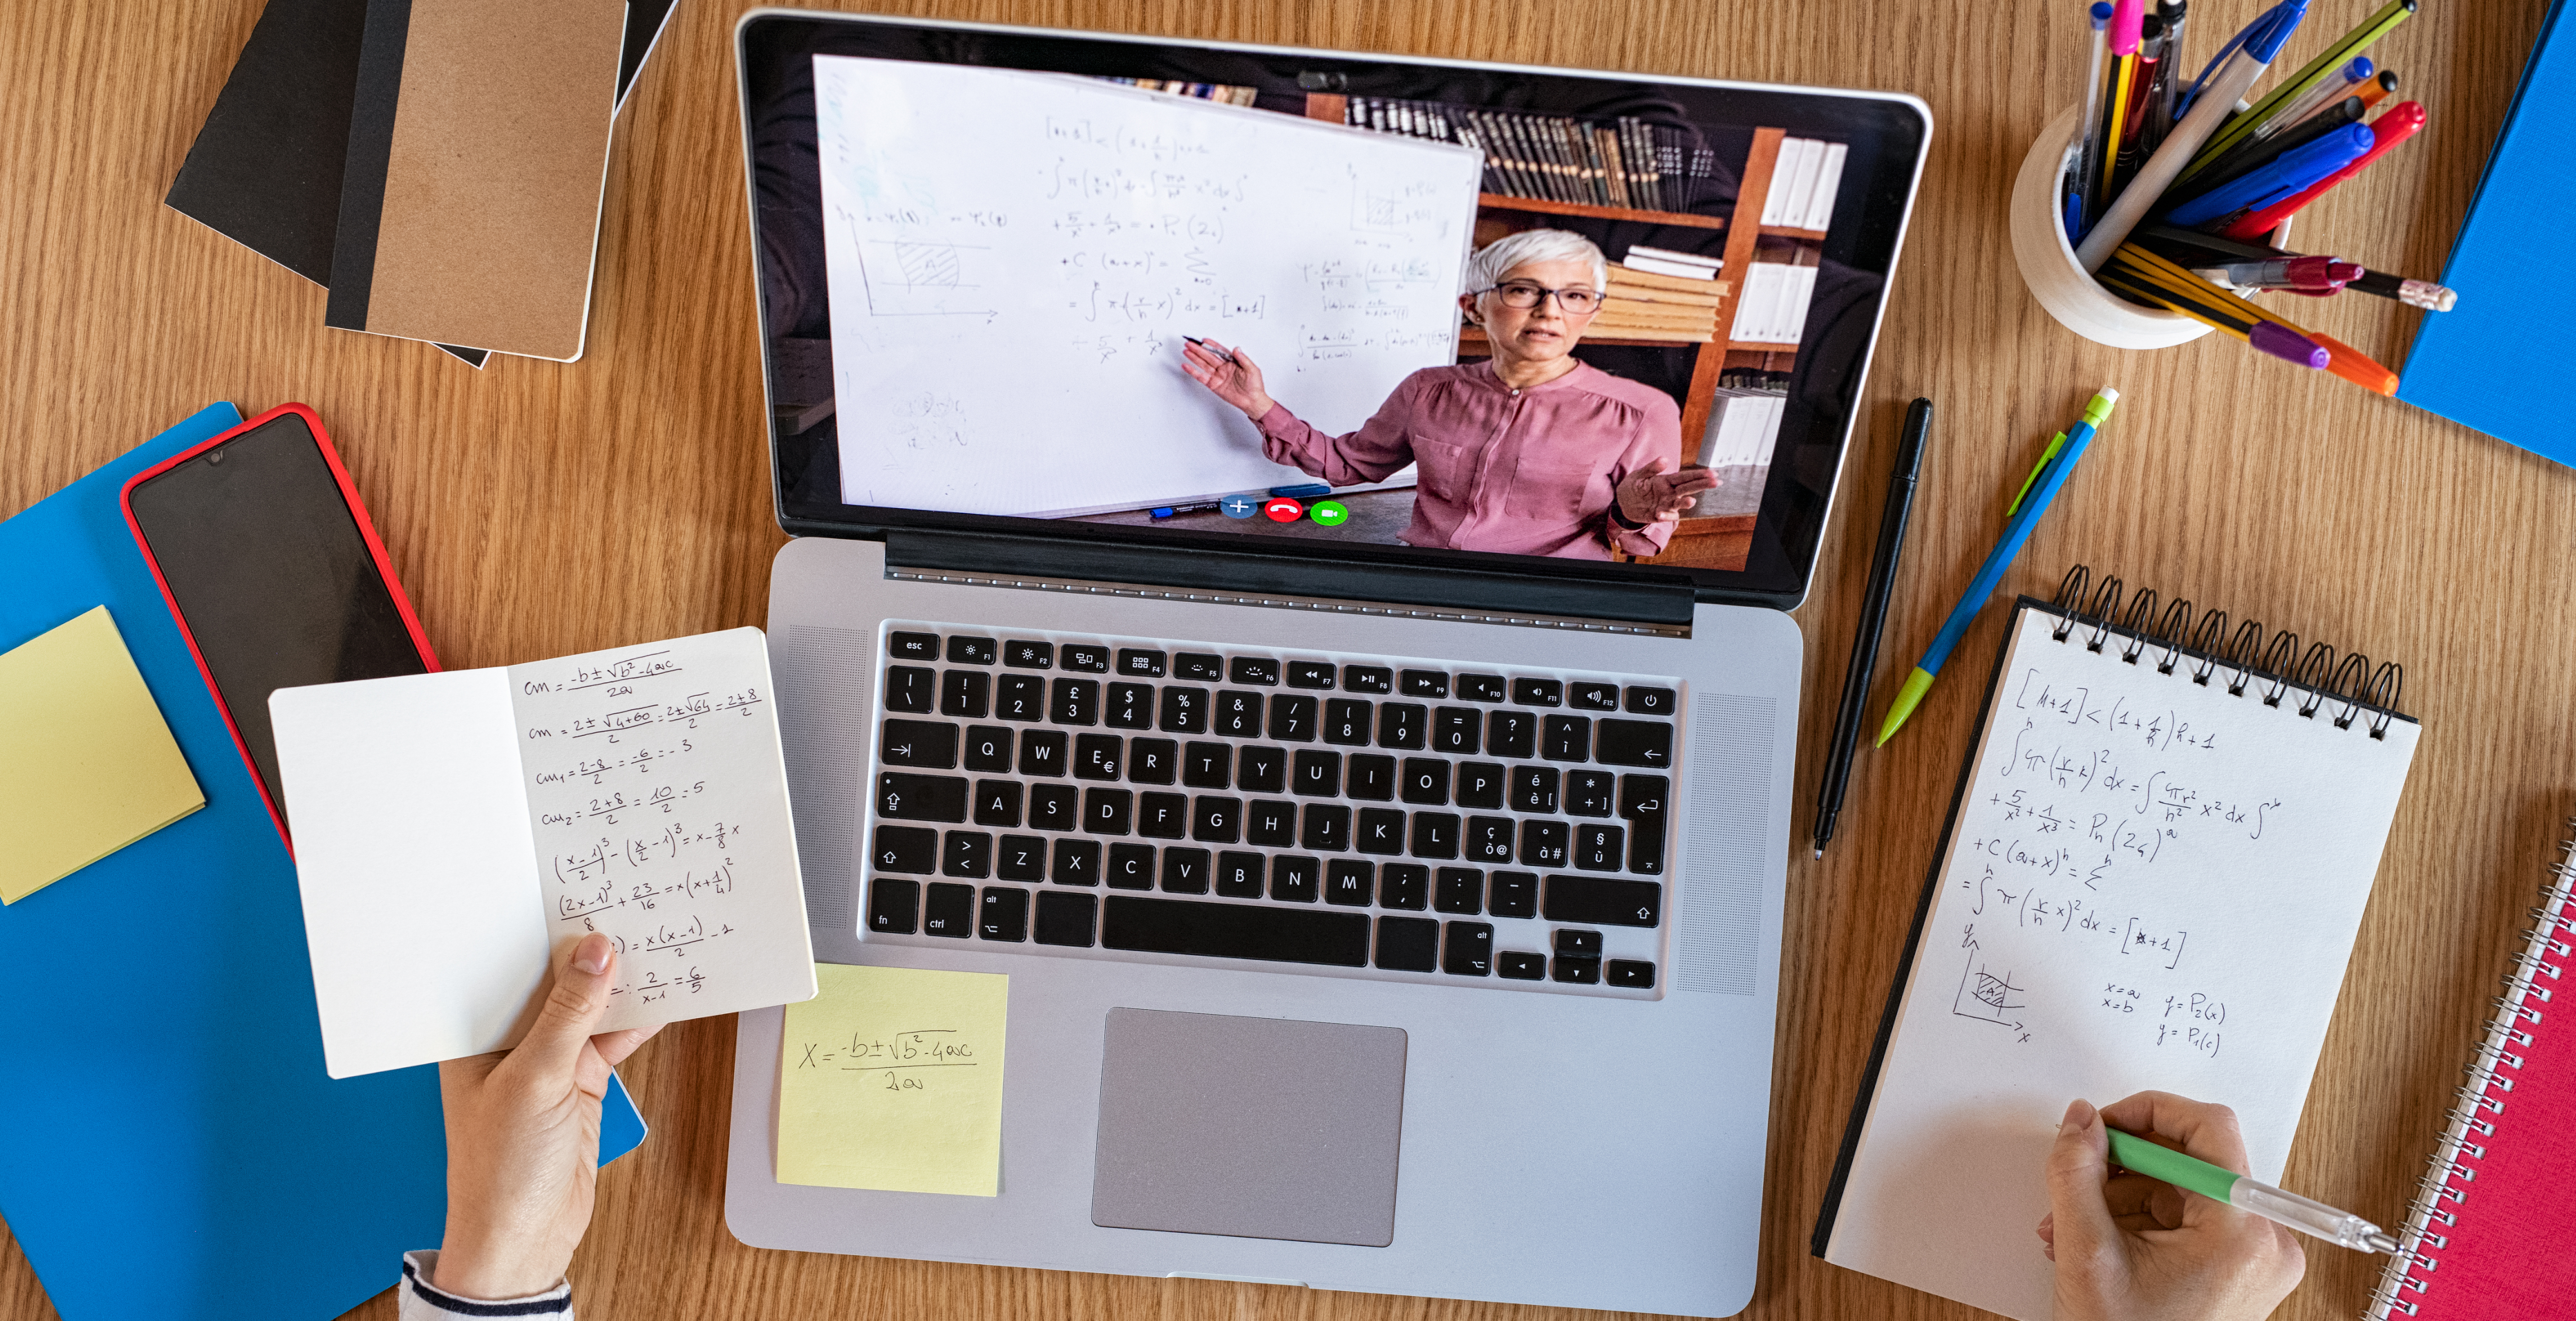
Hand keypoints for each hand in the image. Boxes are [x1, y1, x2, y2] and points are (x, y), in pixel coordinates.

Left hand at [431, 933, 662, 1300]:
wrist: (522, 1240)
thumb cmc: (501, 1170)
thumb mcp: (535, 1080)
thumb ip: (568, 1014)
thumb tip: (594, 953)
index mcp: (475, 1037)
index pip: (510, 970)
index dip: (543, 934)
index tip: (579, 895)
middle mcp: (509, 1044)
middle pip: (555, 985)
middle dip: (589, 953)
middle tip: (628, 907)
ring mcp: (547, 1064)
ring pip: (589, 1010)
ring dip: (621, 985)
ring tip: (656, 941)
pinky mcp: (580, 1084)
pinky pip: (612, 1040)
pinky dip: (638, 1021)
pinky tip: (665, 994)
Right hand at [1180, 339, 1273, 420]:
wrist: (1252, 401)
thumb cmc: (1255, 386)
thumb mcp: (1252, 370)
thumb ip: (1243, 359)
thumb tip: (1236, 349)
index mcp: (1232, 362)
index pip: (1220, 351)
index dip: (1212, 345)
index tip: (1204, 340)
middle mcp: (1224, 368)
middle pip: (1208, 356)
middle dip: (1199, 350)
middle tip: (1190, 344)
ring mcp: (1218, 376)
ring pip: (1203, 364)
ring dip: (1194, 357)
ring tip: (1186, 351)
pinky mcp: (1213, 385)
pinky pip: (1201, 377)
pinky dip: (1193, 371)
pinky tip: (1187, 366)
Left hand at [1615, 456, 1718, 525]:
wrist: (1622, 502)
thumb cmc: (1633, 485)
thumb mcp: (1639, 474)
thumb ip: (1651, 468)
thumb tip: (1665, 459)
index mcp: (1667, 481)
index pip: (1685, 477)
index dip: (1699, 475)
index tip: (1713, 473)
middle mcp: (1670, 493)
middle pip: (1688, 488)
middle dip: (1702, 485)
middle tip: (1717, 482)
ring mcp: (1665, 505)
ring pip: (1679, 504)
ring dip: (1685, 503)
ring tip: (1691, 501)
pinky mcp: (1658, 515)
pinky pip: (1665, 516)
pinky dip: (1665, 516)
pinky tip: (1660, 513)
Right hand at [2040, 1093, 2304, 1320]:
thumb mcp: (2087, 1253)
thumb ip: (2076, 1174)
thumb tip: (2080, 1119)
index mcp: (2243, 1233)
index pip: (2210, 1129)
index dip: (2149, 1111)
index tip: (2104, 1125)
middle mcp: (2266, 1241)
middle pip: (2193, 1160)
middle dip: (2123, 1166)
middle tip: (2076, 1178)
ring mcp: (2256, 1258)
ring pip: (2184, 1189)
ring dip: (2121, 1196)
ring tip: (2070, 1226)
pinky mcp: (2241, 1269)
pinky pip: (2189, 1218)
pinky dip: (2141, 1220)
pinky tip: (2099, 1241)